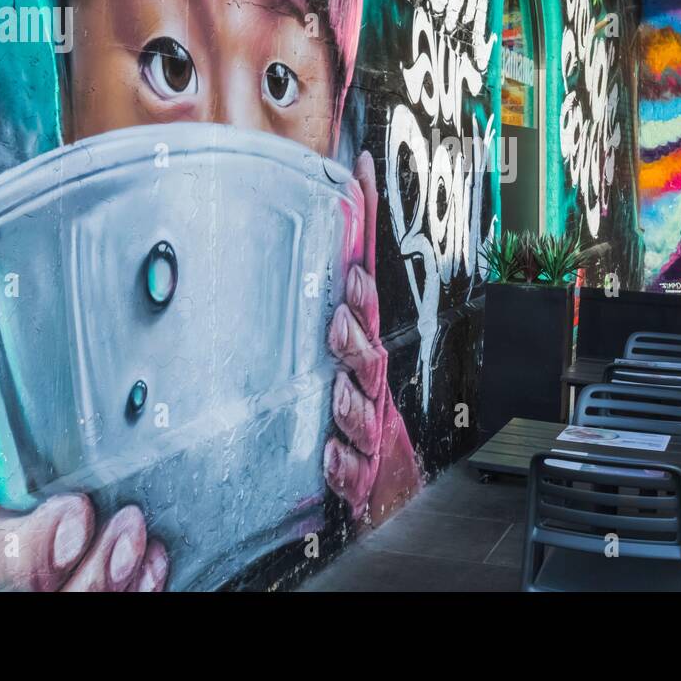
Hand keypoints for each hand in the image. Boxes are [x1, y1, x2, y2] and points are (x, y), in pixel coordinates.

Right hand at [0, 166, 167, 590]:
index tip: (65, 521)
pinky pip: (120, 610)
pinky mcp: (79, 594)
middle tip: (130, 532)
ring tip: (147, 543)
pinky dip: (147, 593)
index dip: (13, 553)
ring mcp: (35, 589)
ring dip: (121, 585)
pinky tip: (168, 559)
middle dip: (88, 577)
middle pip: (38, 595)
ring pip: (83, 608)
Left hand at [324, 152, 422, 524]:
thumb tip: (292, 254)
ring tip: (336, 385)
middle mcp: (372, 386)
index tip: (356, 175)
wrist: (389, 506)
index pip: (362, 282)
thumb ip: (314, 323)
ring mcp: (372, 430)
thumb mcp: (334, 376)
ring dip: (354, 390)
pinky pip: (354, 471)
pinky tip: (331, 459)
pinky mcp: (367, 476)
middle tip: (345, 296)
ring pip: (368, 404)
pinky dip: (345, 466)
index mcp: (362, 354)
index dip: (364, 223)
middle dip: (361, 319)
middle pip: (371, 342)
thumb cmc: (353, 436)